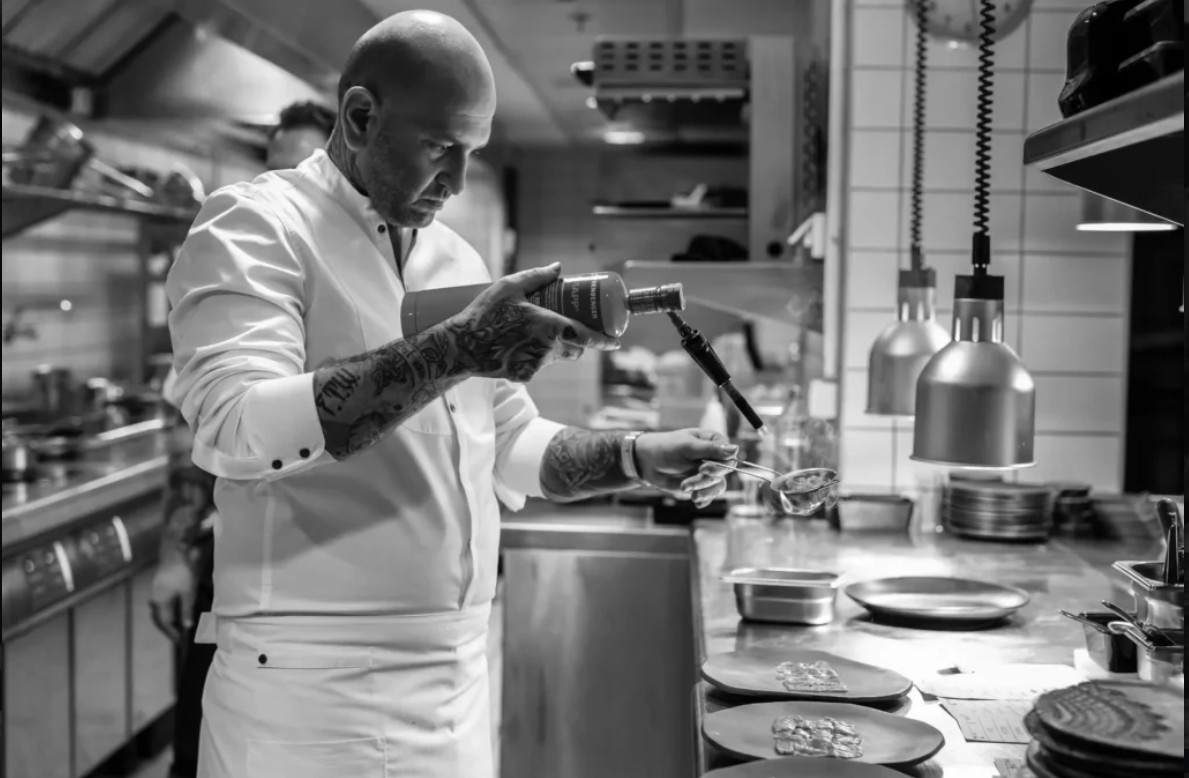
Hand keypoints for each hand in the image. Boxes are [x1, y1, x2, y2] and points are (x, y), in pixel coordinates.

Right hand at [149, 557, 196, 642]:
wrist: (175, 550)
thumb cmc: (183, 572)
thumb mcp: (188, 592)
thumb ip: (186, 609)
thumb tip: (186, 626)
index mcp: (160, 602)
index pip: (164, 622)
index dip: (172, 632)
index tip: (180, 641)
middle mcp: (155, 597)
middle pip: (159, 617)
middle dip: (168, 627)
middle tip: (178, 635)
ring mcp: (156, 590)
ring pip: (160, 609)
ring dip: (168, 618)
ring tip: (177, 625)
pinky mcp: (160, 584)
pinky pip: (162, 602)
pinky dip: (168, 609)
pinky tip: (176, 609)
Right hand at [447, 263, 619, 382]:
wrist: (460, 346)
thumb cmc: (484, 314)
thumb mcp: (508, 287)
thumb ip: (536, 277)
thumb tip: (559, 268)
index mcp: (549, 326)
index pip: (588, 337)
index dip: (605, 341)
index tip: (615, 341)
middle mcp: (547, 348)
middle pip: (574, 349)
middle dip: (576, 341)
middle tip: (567, 328)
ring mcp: (536, 365)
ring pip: (556, 358)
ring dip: (553, 348)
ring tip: (533, 333)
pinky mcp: (524, 376)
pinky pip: (538, 366)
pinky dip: (534, 358)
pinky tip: (517, 346)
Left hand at [634, 429, 737, 507]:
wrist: (647, 462)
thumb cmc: (666, 447)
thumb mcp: (687, 447)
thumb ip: (710, 449)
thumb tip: (735, 449)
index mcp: (714, 442)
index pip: (728, 457)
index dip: (719, 466)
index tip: (703, 469)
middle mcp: (714, 457)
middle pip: (722, 474)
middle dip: (704, 480)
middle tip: (685, 484)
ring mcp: (707, 472)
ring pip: (717, 487)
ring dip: (703, 492)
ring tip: (684, 490)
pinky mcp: (700, 485)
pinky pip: (709, 495)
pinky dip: (704, 499)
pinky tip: (696, 502)